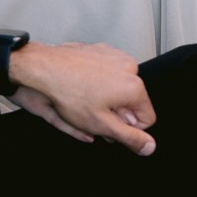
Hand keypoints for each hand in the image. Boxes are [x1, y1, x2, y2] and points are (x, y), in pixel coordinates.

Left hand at [11, 41, 155, 154]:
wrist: (47, 68)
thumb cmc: (70, 94)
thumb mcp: (102, 125)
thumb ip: (130, 138)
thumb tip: (149, 145)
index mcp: (134, 86)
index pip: (146, 119)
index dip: (126, 129)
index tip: (108, 127)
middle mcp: (129, 67)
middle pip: (132, 102)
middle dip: (116, 113)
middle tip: (94, 117)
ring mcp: (116, 56)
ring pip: (120, 88)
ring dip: (108, 99)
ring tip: (86, 102)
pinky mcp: (103, 51)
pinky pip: (110, 73)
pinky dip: (100, 83)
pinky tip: (83, 89)